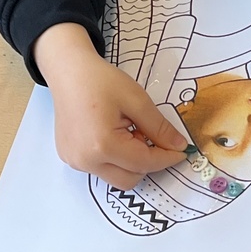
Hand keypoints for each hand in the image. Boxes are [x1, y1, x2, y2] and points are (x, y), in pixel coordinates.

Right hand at [34, 22, 187, 187]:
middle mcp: (86, 160)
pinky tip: (112, 134)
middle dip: (146, 163)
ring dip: (130, 162)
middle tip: (147, 134)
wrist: (68, 72)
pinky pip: (100, 169)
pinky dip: (114, 159)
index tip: (182, 151)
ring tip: (127, 132)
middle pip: (129, 180)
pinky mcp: (70, 158)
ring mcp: (75, 162)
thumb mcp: (136, 100)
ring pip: (115, 177)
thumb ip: (159, 127)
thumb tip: (178, 146)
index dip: (166, 158)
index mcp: (103, 145)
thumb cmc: (101, 81)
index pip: (144, 163)